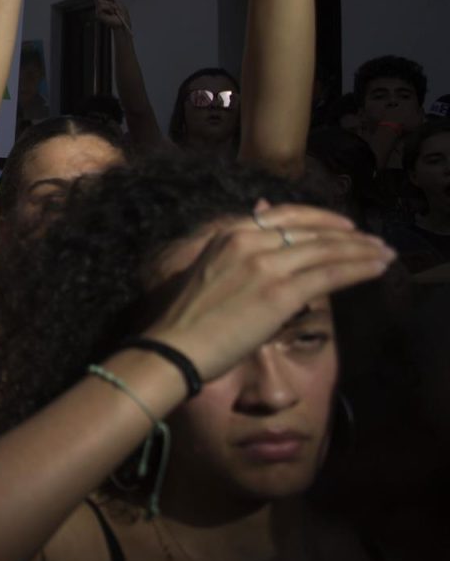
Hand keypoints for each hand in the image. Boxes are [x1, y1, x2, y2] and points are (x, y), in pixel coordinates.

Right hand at [94, 0, 130, 31]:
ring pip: (100, 1)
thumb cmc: (121, 13)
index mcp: (105, 2)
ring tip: (114, 9)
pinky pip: (101, 6)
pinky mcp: (98, 14)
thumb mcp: (116, 0)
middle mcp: (100, 6)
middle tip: (112, 0)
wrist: (123, 21)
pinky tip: (111, 12)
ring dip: (110, 4)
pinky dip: (108, 8)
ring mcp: (99, 10)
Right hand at [144, 202, 392, 382]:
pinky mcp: (281, 292)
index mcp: (229, 232)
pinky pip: (330, 275)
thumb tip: (260, 226)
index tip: (345, 225)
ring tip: (385, 254)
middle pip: (311, 230)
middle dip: (349, 235)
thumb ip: (238, 249)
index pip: (285, 214)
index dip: (321, 217)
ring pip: (326, 249)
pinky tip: (377, 269)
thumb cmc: (189, 316)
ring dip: (362, 250)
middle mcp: (249, 240)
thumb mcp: (210, 268)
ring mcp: (266, 264)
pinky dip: (358, 269)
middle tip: (376, 241)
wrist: (175, 346)